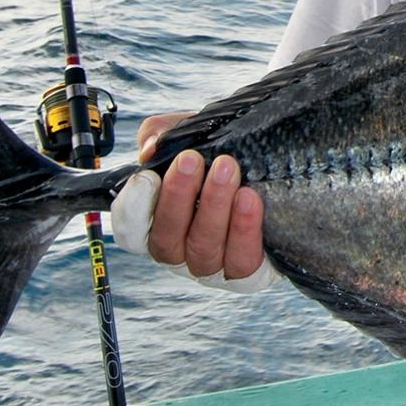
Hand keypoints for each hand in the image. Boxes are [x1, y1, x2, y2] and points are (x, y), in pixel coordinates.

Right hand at [109, 110, 270, 286]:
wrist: (275, 164)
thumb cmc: (222, 152)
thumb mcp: (191, 135)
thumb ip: (163, 134)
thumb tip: (151, 147)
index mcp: (156, 222)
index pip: (130, 228)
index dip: (134, 207)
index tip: (149, 175)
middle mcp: (179, 250)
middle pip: (166, 239)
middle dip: (177, 197)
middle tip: (192, 160)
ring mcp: (211, 265)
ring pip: (203, 249)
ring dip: (213, 207)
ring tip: (227, 169)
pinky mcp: (248, 271)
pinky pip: (241, 260)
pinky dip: (244, 229)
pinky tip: (249, 199)